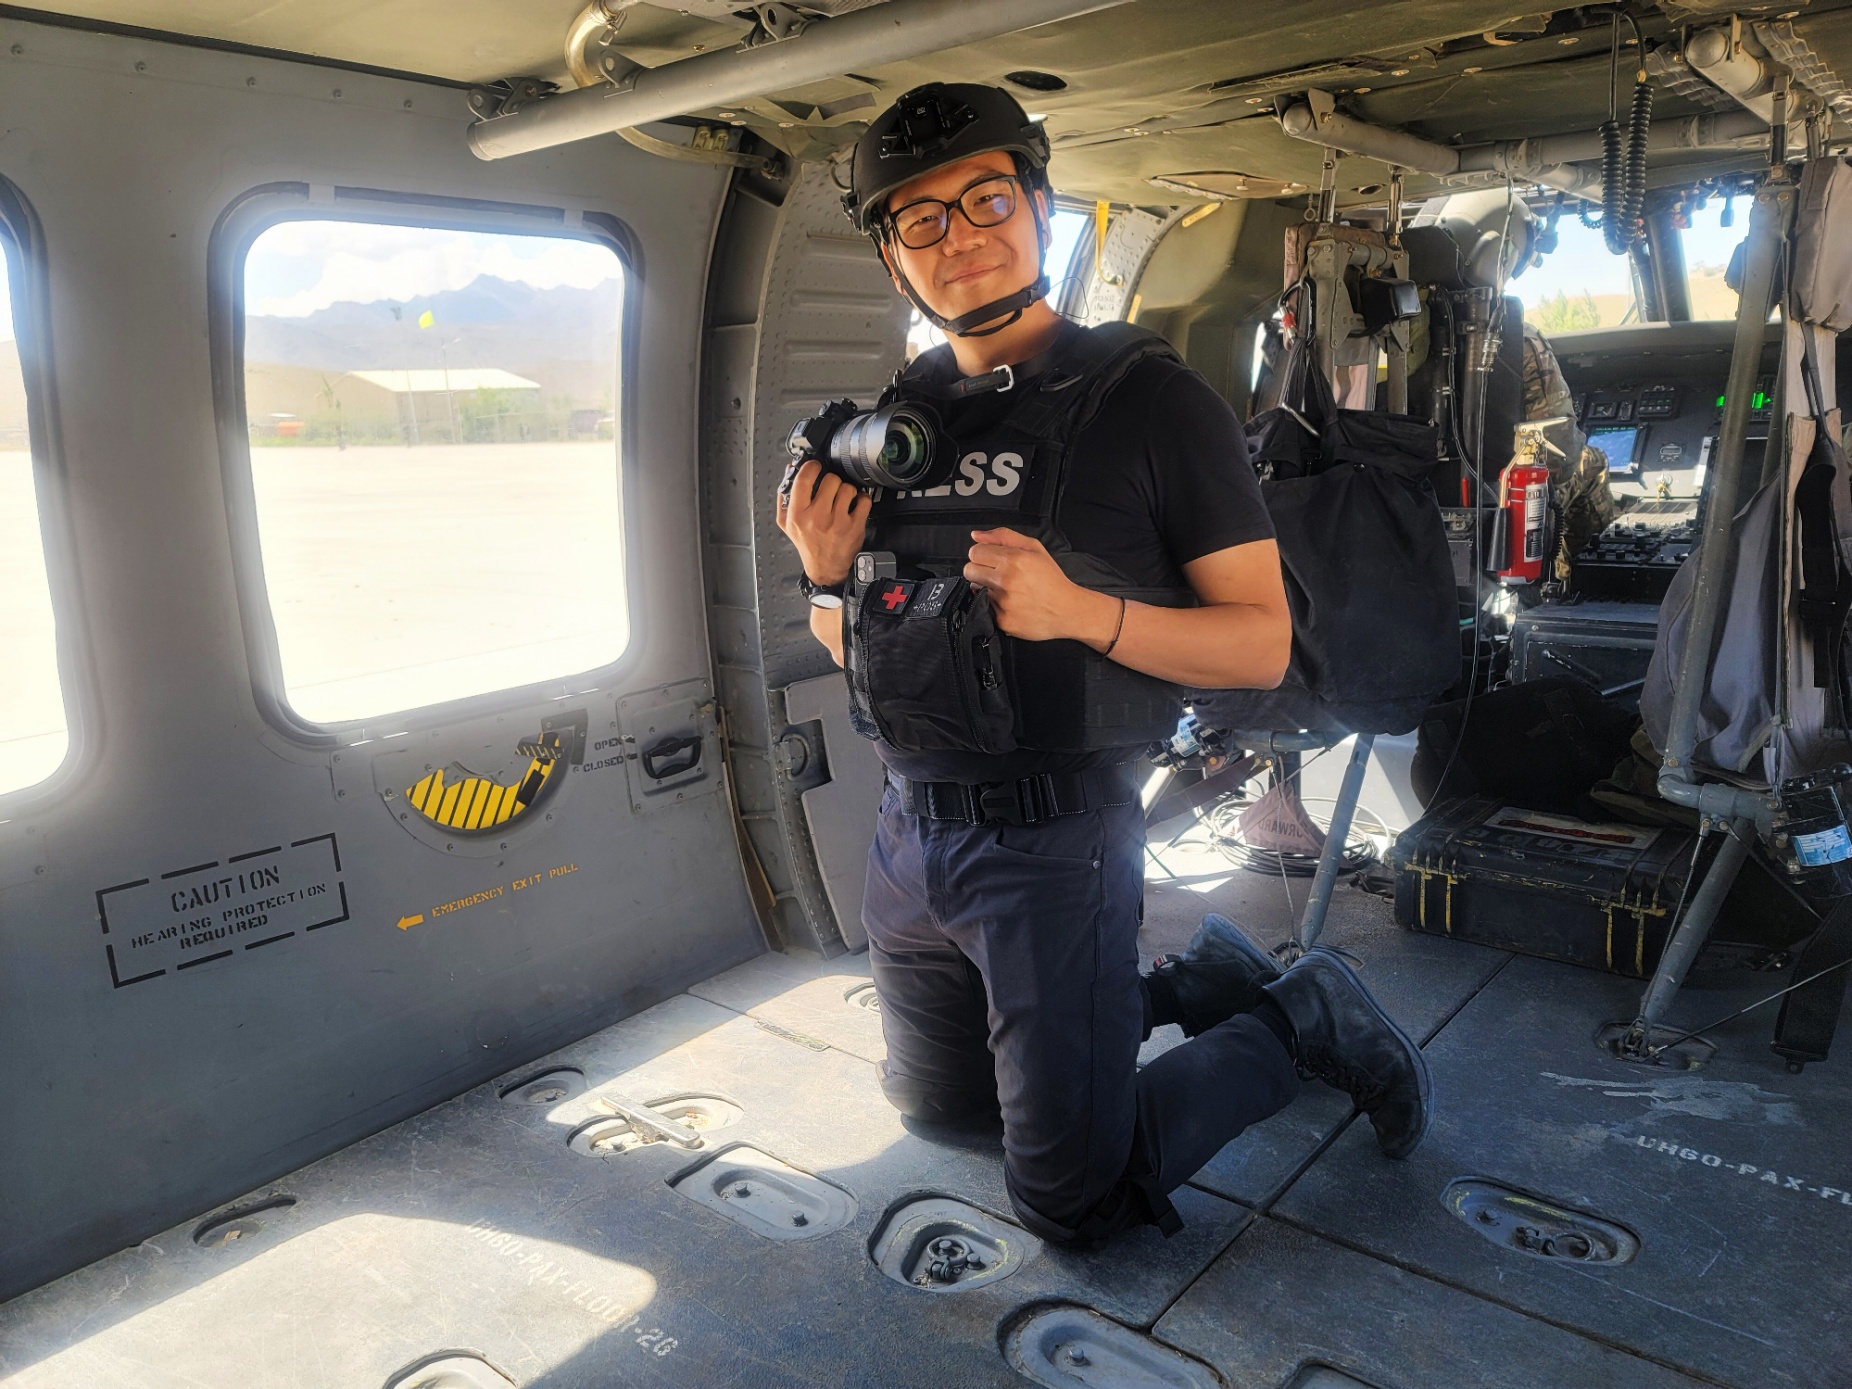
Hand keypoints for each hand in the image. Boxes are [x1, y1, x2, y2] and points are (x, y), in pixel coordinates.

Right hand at [777, 459, 868, 584]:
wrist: (825, 568)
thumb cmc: (807, 544)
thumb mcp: (786, 523)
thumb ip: (784, 496)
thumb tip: (790, 470)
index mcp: (798, 515)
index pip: (803, 480)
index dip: (811, 467)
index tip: (815, 466)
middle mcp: (817, 518)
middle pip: (830, 480)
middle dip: (832, 481)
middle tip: (831, 488)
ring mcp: (837, 522)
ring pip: (847, 488)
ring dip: (846, 490)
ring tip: (842, 498)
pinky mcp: (854, 527)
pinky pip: (863, 500)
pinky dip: (862, 499)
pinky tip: (855, 504)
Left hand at [964, 528, 1119, 645]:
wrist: (1067, 610)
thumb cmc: (1051, 579)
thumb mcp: (1034, 548)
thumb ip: (1003, 536)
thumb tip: (975, 535)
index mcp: (1014, 559)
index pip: (975, 552)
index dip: (982, 554)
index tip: (991, 559)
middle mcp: (1006, 580)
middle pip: (969, 570)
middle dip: (979, 570)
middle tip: (996, 574)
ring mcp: (1003, 602)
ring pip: (976, 590)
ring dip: (987, 589)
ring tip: (1008, 590)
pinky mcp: (1002, 620)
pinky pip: (985, 608)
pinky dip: (994, 606)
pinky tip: (1011, 604)